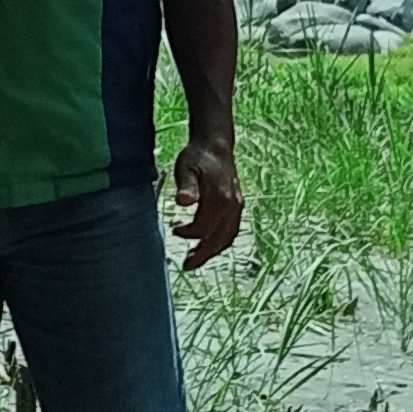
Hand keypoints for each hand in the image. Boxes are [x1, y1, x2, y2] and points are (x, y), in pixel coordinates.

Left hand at [170, 134, 242, 270]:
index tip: (175, 230)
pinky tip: (208, 243)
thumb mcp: (185, 167)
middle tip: (187, 265)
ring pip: (228, 236)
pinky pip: (231, 229)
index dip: (189, 234)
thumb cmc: (197, 157)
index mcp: (220, 199)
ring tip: (196, 258)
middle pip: (219, 238)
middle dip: (203, 254)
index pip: (204, 228)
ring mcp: (237, 206)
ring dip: (212, 250)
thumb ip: (186, 185)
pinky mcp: (237, 205)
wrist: (215, 145)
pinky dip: (220, 241)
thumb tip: (183, 202)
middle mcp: (232, 205)